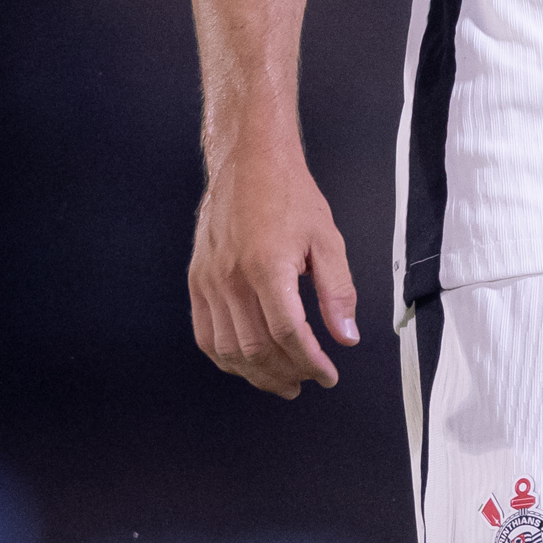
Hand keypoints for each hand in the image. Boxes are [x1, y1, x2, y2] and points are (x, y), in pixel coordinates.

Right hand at [188, 140, 359, 397]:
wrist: (248, 162)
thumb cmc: (289, 195)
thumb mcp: (327, 239)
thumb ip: (337, 292)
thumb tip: (346, 336)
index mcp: (267, 266)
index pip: (289, 333)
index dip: (311, 362)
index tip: (328, 375)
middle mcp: (232, 278)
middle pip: (256, 348)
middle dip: (286, 373)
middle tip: (308, 380)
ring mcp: (209, 281)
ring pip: (228, 348)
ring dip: (256, 374)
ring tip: (282, 381)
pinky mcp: (197, 280)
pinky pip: (205, 334)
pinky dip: (225, 358)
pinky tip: (246, 364)